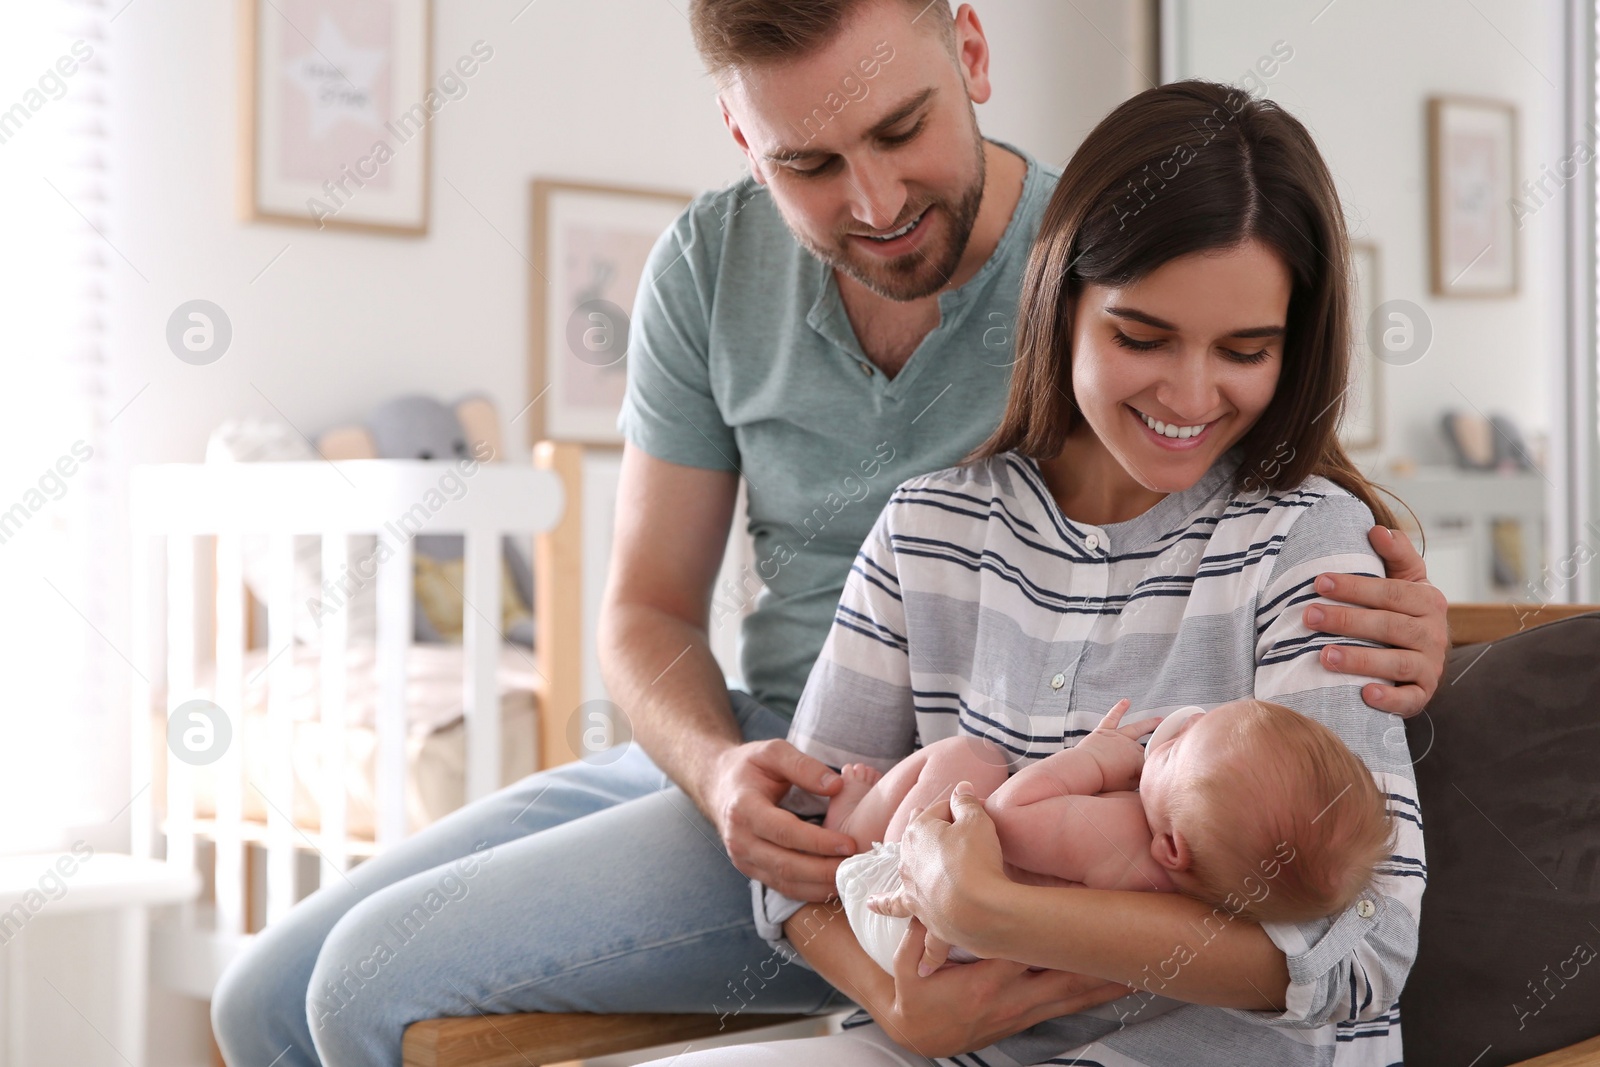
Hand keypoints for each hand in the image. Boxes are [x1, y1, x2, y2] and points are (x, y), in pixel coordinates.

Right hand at [708, 739, 856, 900]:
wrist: (719, 786)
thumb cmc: (750, 766)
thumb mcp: (773, 751)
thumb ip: (804, 765)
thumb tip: (836, 786)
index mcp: (743, 809)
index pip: (784, 832)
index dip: (818, 841)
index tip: (849, 842)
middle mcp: (740, 840)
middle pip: (786, 865)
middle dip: (826, 870)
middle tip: (860, 866)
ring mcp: (744, 860)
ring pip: (786, 883)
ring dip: (822, 885)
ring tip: (854, 877)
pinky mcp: (753, 871)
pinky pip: (785, 888)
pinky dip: (812, 890)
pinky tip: (837, 883)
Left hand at [867, 782, 1006, 951]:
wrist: (977, 910)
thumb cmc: (977, 860)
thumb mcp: (977, 823)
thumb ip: (966, 803)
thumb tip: (961, 788)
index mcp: (918, 830)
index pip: (941, 810)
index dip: (961, 809)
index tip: (978, 812)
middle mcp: (907, 856)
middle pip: (924, 835)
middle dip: (936, 829)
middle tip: (952, 826)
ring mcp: (909, 883)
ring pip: (908, 864)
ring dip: (915, 857)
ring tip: (918, 850)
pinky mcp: (916, 908)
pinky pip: (894, 904)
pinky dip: (883, 903)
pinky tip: (872, 903)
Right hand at [874, 916, 1131, 1058]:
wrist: (917, 1035)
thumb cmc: (914, 993)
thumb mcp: (907, 961)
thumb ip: (921, 932)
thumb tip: (930, 900)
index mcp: (985, 982)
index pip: (1027, 951)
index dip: (1055, 933)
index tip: (1082, 910)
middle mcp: (1011, 999)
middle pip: (1065, 977)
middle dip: (1099, 962)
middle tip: (1132, 944)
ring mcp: (1023, 1013)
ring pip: (1074, 997)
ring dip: (1107, 983)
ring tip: (1142, 968)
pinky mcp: (1027, 1020)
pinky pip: (1068, 1008)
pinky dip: (1095, 997)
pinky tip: (1118, 989)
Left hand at [1073, 699, 1160, 791]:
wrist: (1086, 769)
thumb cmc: (1105, 779)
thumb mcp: (1128, 786)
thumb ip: (1139, 779)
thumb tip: (1147, 776)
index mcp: (1137, 759)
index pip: (1151, 760)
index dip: (1156, 762)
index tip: (1163, 763)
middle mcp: (1130, 745)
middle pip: (1144, 746)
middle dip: (1153, 747)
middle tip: (1165, 745)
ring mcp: (1117, 736)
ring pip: (1136, 728)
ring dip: (1149, 724)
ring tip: (1159, 720)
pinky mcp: (1104, 730)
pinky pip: (1113, 717)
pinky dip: (1119, 709)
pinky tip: (1126, 702)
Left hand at [1305, 526, 1448, 717]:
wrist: (1422, 655)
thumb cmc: (1402, 610)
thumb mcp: (1405, 580)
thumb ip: (1396, 554)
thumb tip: (1378, 529)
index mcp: (1428, 601)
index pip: (1389, 592)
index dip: (1354, 587)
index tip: (1318, 582)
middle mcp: (1433, 634)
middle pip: (1388, 626)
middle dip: (1346, 620)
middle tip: (1308, 617)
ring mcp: (1430, 666)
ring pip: (1395, 662)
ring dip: (1360, 659)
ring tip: (1324, 656)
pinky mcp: (1423, 694)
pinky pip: (1409, 699)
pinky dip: (1389, 698)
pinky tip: (1365, 694)